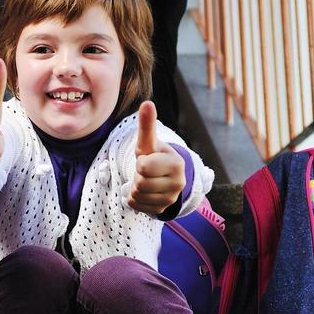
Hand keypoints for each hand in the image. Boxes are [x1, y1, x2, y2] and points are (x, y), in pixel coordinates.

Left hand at [128, 101, 185, 215]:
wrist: (163, 176)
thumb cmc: (154, 155)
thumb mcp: (149, 141)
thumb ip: (147, 125)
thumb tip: (147, 103)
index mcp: (176, 163)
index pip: (144, 167)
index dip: (141, 163)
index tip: (148, 160)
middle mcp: (178, 182)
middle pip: (141, 183)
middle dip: (137, 176)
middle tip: (145, 172)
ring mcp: (171, 198)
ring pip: (138, 195)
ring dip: (135, 188)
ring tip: (144, 180)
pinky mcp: (163, 209)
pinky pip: (138, 206)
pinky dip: (135, 199)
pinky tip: (144, 192)